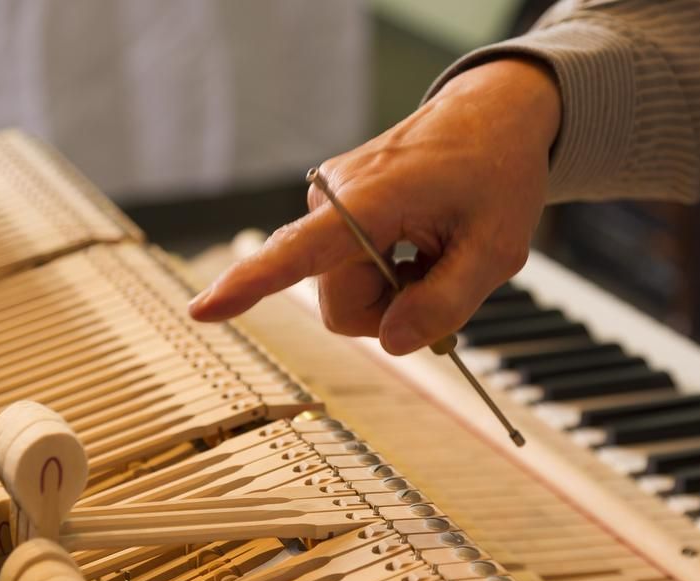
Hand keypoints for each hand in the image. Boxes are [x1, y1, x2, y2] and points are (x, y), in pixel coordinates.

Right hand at [189, 58, 560, 354]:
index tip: (202, 309)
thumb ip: (446, 304)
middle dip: (389, 311)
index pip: (302, 250)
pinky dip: (384, 272)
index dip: (251, 285)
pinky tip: (415, 244)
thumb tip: (392, 343)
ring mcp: (331, 198)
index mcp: (376, 196)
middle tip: (441, 279)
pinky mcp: (334, 206)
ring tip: (432, 252)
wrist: (491, 117)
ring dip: (390, 291)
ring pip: (342, 290)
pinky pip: (346, 268)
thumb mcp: (495, 249)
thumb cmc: (497, 172)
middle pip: (339, 301)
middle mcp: (336, 193)